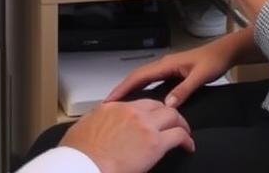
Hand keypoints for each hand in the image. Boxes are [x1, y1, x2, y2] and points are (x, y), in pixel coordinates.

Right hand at [59, 99, 193, 172]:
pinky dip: (187, 140)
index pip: (137, 102)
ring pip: (173, 116)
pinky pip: (179, 135)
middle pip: (158, 105)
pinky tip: (188, 146)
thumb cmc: (80, 154)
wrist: (84, 165)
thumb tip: (96, 121)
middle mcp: (132, 112)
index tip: (151, 117)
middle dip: (168, 113)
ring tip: (184, 132)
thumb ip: (94, 120)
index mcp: (114, 108)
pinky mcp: (156, 143)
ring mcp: (146, 126)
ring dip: (181, 124)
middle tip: (172, 123)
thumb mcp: (82, 128)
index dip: (148, 110)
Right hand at [103, 39, 233, 109]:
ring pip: (144, 78)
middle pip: (137, 76)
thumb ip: (184, 90)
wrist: (225, 53)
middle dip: (123, 88)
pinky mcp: (173, 72)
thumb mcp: (200, 76)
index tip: (111, 98)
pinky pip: (152, 81)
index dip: (124, 87)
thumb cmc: (214, 61)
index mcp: (167, 64)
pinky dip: (142, 88)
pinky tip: (141, 98)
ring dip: (131, 88)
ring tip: (120, 103)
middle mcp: (164, 64)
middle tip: (109, 104)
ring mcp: (168, 68)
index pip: (139, 76)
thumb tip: (167, 104)